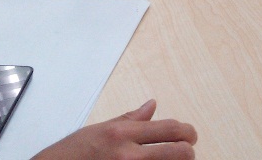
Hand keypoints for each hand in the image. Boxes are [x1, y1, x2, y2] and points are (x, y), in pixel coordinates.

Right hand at [32, 100, 196, 159]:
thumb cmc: (71, 155)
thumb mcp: (99, 130)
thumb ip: (129, 119)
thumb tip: (152, 106)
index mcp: (122, 135)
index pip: (169, 129)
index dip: (187, 132)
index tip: (191, 136)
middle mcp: (127, 156)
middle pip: (178, 153)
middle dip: (188, 153)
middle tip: (187, 152)